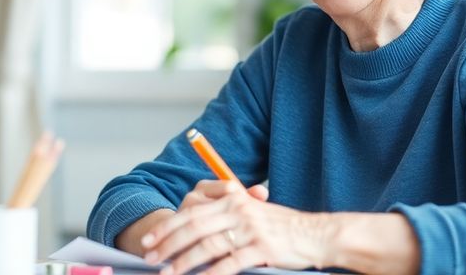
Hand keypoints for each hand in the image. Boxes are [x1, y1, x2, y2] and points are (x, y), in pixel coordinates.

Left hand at [142, 181, 327, 274]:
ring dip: (183, 261)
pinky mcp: (261, 248)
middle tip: (149, 258)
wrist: (316, 234)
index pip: (192, 210)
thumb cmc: (283, 227)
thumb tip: (196, 226)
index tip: (149, 240)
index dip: (167, 226)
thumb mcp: (254, 211)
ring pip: (207, 245)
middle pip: (193, 226)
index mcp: (233, 198)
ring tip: (166, 274)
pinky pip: (229, 263)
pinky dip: (210, 274)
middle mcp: (238, 209)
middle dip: (167, 243)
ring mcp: (250, 229)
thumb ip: (228, 213)